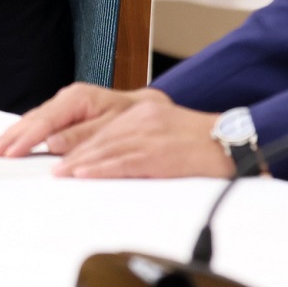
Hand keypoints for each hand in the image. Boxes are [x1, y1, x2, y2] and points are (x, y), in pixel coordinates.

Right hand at [0, 83, 154, 159]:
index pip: (45, 121)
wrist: (148, 110)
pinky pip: (40, 124)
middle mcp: (68, 99)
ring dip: (14, 135)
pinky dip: (25, 134)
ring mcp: (64, 105)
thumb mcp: (113, 126)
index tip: (11, 152)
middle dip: (11, 136)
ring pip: (33, 120)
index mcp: (79, 98)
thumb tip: (53, 144)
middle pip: (33, 119)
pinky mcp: (65, 114)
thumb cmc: (135, 118)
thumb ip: (83, 135)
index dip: (26, 138)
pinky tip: (12, 143)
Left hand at [49, 95, 231, 179]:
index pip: (103, 129)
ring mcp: (151, 134)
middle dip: (71, 152)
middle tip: (52, 168)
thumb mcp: (166, 134)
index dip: (78, 142)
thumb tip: (110, 162)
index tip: (58, 153)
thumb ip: (139, 143)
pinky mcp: (160, 153)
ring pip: (106, 148)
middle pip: (99, 137)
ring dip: (79, 162)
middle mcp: (143, 118)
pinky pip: (124, 162)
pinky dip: (100, 168)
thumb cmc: (203, 145)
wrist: (235, 143)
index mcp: (143, 112)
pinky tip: (83, 174)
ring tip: (60, 174)